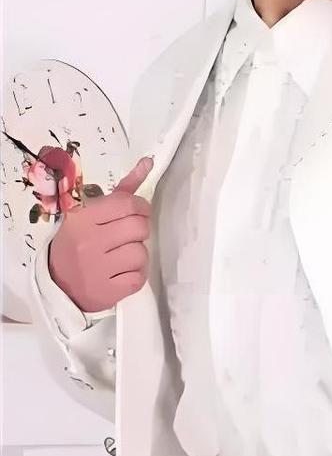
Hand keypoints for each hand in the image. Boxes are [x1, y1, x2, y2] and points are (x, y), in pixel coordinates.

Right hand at [48, 155, 152, 312]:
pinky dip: (135, 276)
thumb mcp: (90, 214)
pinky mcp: (107, 292)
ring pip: (141, 253)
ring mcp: (97, 269)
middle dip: (139, 231)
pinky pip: (139, 278)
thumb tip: (148, 162)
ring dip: (138, 255)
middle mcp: (89, 242)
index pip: (127, 204)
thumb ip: (121, 191)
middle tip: (128, 236)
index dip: (141, 207)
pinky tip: (121, 273)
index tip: (138, 213)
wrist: (58, 286)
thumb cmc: (78, 244)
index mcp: (82, 219)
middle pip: (139, 228)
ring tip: (123, 256)